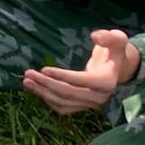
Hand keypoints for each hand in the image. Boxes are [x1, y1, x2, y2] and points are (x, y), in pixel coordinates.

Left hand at [22, 30, 140, 114]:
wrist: (117, 68)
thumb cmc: (115, 50)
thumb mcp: (117, 38)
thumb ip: (108, 36)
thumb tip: (95, 36)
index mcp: (107, 82)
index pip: (82, 81)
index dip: (63, 76)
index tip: (44, 69)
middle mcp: (99, 97)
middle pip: (69, 93)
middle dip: (47, 84)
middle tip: (28, 74)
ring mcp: (90, 105)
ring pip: (63, 103)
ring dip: (43, 93)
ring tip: (26, 81)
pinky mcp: (82, 107)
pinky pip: (63, 107)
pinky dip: (48, 99)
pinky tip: (36, 89)